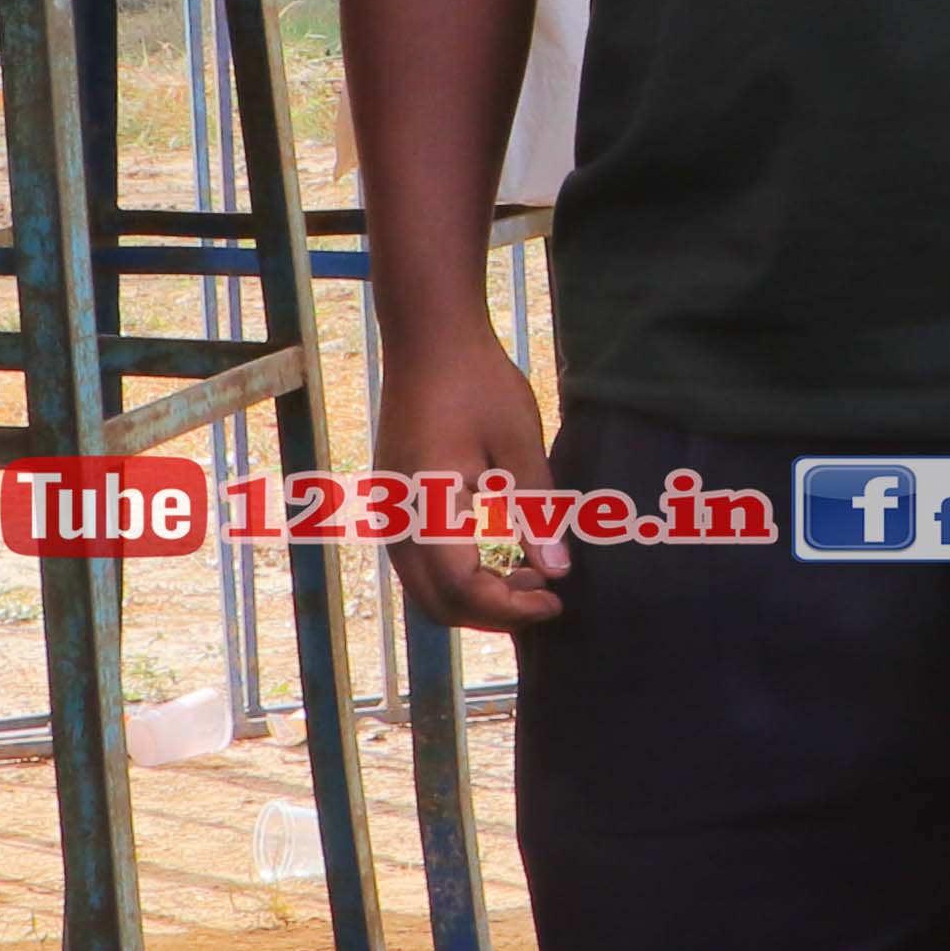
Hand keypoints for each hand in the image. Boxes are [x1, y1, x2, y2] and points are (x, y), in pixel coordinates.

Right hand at [377, 321, 563, 634]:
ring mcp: (391, 513)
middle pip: (437, 604)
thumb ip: (537, 510)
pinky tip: (505, 556)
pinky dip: (461, 574)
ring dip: (478, 595)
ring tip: (534, 577)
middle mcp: (397, 519)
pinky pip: (423, 563)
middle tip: (548, 597)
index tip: (558, 601)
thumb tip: (558, 572)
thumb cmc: (478, 381)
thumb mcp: (519, 444)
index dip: (511, 608)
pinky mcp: (396, 504)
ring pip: (427, 589)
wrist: (428, 337)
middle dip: (494, 612)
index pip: (462, 589)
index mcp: (427, 505)